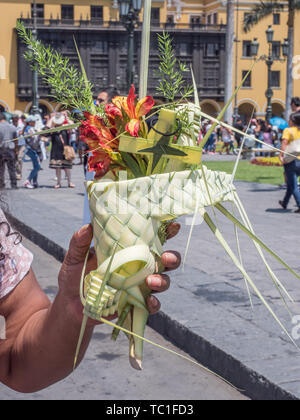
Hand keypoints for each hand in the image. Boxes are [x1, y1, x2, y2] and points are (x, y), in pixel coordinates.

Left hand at [58, 223, 180, 322]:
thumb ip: (79, 243)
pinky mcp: (136, 304)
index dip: (166, 231)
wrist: (70, 307)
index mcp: (128, 250)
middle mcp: (139, 266)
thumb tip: (87, 227)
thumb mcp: (73, 258)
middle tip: (166, 257)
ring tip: (150, 281)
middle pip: (165, 260)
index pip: (151, 238)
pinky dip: (154, 303)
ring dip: (162, 280)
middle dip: (172, 257)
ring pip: (163, 281)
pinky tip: (149, 301)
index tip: (174, 226)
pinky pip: (152, 304)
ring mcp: (139, 286)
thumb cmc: (74, 277)